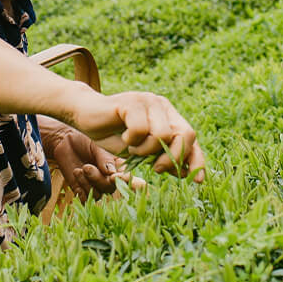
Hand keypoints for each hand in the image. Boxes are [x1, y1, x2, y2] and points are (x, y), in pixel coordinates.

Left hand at [40, 118, 142, 199]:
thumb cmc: (85, 140)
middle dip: (98, 179)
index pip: (128, 179)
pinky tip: (76, 174)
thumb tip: (113, 174)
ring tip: (79, 169)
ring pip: (97, 195)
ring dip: (87, 183)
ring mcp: (96, 185)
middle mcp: (109, 178)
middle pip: (110, 188)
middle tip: (86, 167)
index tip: (114, 177)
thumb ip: (105, 159)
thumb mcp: (97, 146)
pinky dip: (79, 189)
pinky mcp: (83, 190)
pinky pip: (85, 199)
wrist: (66, 141)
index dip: (125, 181)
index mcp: (118, 166)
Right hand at [70, 89, 206, 181]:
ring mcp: (149, 101)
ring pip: (163, 135)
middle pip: (186, 134)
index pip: (192, 138)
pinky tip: (123, 138)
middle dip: (173, 158)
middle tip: (156, 169)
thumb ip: (161, 157)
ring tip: (133, 148)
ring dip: (146, 150)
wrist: (85, 114)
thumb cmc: (114, 134)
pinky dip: (131, 141)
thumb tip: (185, 172)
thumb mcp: (141, 151)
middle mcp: (163, 106)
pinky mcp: (133, 102)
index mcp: (169, 117)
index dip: (197, 159)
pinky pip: (141, 130)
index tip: (197, 180)